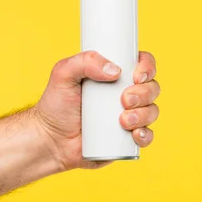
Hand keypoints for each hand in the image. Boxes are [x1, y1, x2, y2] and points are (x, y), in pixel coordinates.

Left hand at [34, 51, 159, 170]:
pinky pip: (147, 137)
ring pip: (152, 111)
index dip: (147, 67)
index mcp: (116, 74)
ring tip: (123, 120)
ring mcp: (129, 117)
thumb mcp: (63, 74)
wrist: (49, 140)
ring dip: (144, 114)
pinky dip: (146, 135)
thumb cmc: (56, 104)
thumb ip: (85, 61)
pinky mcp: (127, 140)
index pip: (142, 64)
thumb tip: (115, 70)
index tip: (137, 75)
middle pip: (152, 87)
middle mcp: (127, 94)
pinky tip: (135, 134)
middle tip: (124, 100)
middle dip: (144, 93)